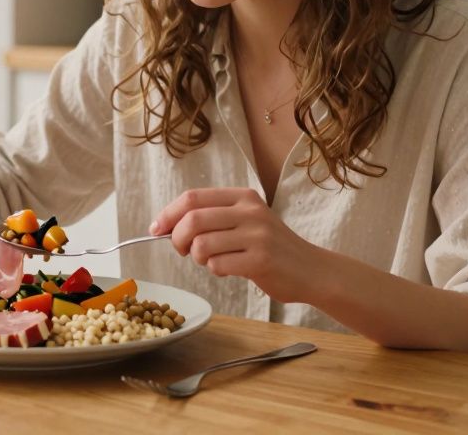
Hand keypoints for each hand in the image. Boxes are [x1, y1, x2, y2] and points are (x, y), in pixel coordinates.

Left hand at [149, 188, 324, 302]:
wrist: (311, 270)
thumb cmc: (271, 247)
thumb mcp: (246, 221)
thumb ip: (213, 218)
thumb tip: (167, 226)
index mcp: (242, 197)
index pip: (192, 197)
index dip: (168, 214)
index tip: (156, 229)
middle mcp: (250, 211)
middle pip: (192, 219)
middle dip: (177, 238)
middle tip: (182, 250)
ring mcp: (257, 235)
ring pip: (202, 244)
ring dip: (198, 258)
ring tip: (212, 260)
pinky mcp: (261, 260)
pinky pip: (218, 265)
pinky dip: (215, 270)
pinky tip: (229, 269)